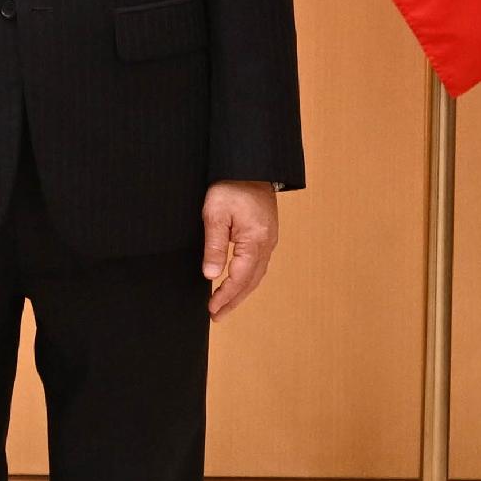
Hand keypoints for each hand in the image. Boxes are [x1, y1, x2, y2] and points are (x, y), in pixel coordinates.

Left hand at [201, 182, 277, 318]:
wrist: (249, 166)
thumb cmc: (230, 186)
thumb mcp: (215, 214)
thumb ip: (214, 246)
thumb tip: (211, 275)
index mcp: (255, 239)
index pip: (240, 277)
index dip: (226, 295)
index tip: (212, 308)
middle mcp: (267, 243)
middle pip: (252, 281)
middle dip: (234, 300)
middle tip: (217, 315)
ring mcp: (269, 240)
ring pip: (257, 275)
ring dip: (241, 292)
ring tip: (224, 305)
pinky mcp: (266, 235)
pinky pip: (258, 264)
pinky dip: (247, 279)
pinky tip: (237, 283)